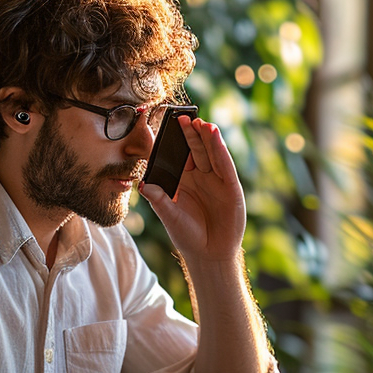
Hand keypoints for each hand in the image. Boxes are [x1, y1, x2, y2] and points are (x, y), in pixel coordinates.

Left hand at [139, 117, 244, 262]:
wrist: (209, 254)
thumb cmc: (188, 235)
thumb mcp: (169, 216)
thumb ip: (159, 200)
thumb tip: (142, 185)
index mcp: (182, 180)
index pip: (176, 156)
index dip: (171, 141)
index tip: (163, 125)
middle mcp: (200, 176)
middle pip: (194, 149)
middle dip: (189, 134)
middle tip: (182, 117)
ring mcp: (216, 180)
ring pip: (210, 153)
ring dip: (205, 137)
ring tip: (199, 122)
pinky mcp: (230, 187)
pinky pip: (224, 165)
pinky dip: (219, 149)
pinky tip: (214, 136)